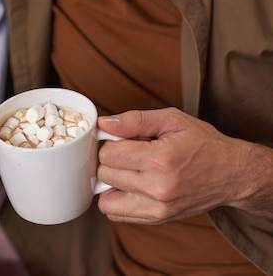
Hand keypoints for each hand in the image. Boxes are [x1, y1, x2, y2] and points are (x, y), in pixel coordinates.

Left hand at [96, 108, 268, 223]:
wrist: (234, 174)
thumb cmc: (204, 144)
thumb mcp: (172, 120)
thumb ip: (134, 120)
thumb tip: (103, 123)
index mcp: (160, 160)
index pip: (108, 154)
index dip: (109, 143)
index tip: (121, 139)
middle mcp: (157, 188)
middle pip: (105, 174)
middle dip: (110, 160)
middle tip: (127, 153)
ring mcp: (158, 208)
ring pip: (105, 200)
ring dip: (109, 184)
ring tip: (127, 171)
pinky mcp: (158, 219)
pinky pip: (117, 215)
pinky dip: (117, 200)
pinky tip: (131, 186)